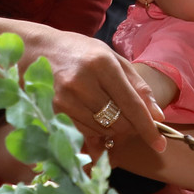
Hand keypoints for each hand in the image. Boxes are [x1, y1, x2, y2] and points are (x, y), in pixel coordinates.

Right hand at [33, 29, 165, 150]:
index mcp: (102, 64)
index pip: (131, 104)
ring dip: (111, 129)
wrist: (34, 50)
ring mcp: (64, 99)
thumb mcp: (110, 57)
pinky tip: (92, 117)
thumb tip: (157, 114)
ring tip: (106, 111)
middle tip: (128, 118)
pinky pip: (83, 133)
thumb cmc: (78, 51)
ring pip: (101, 131)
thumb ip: (136, 84)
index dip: (148, 127)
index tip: (160, 144)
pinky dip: (93, 131)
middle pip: (118, 122)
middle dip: (129, 127)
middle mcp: (82, 82)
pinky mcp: (52, 112)